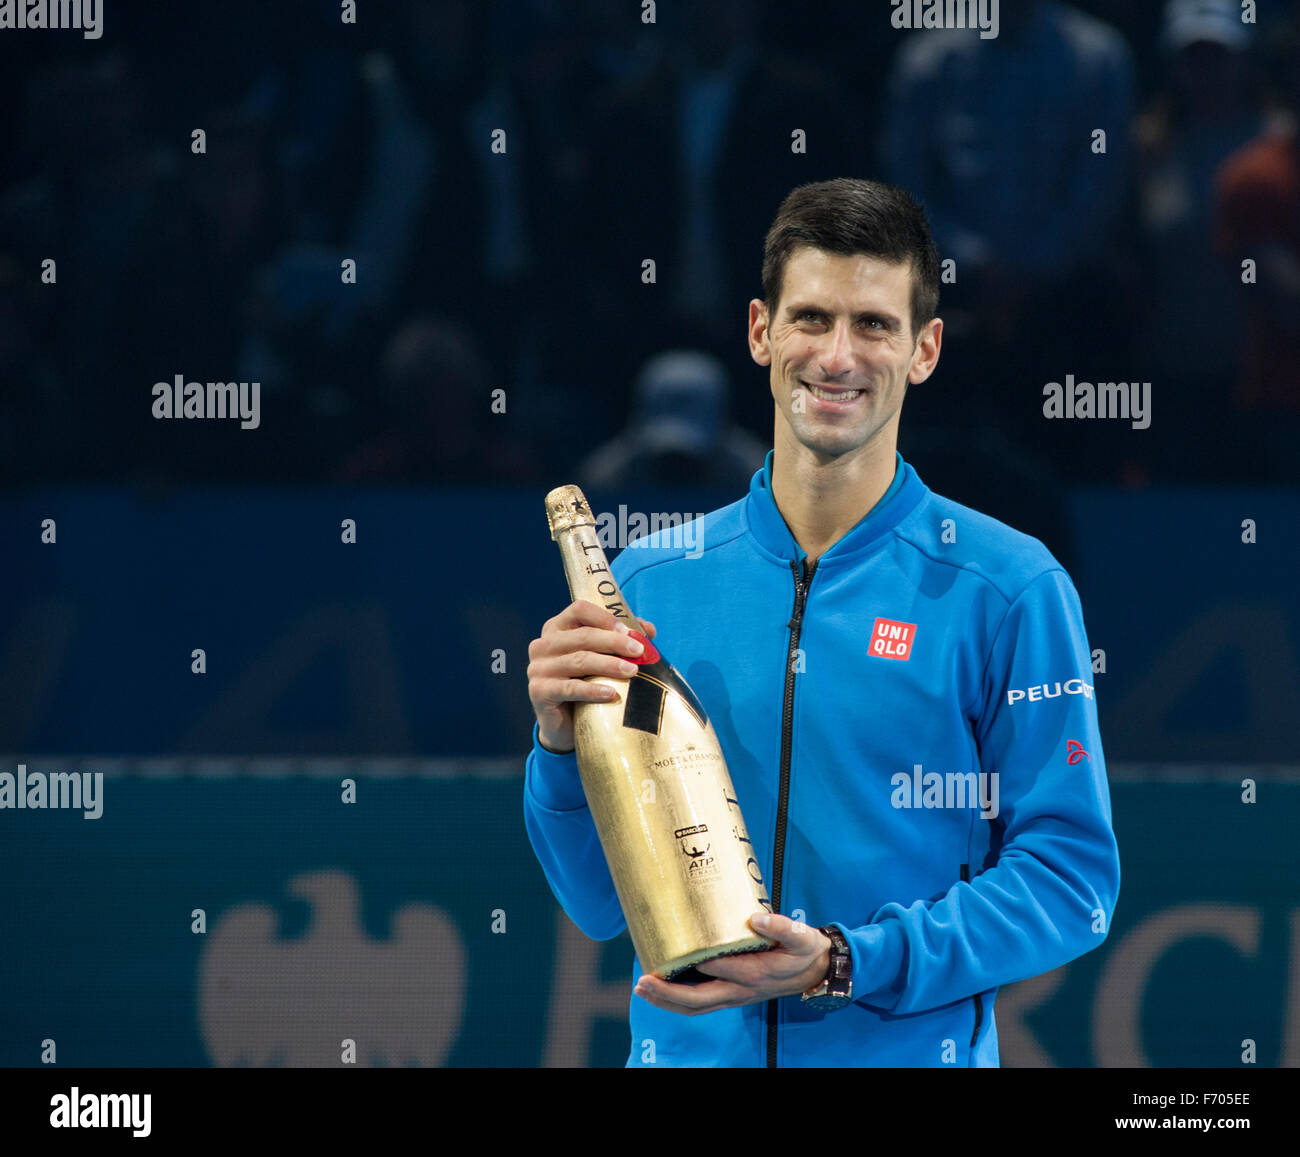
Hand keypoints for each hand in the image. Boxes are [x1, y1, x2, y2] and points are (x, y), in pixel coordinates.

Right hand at [526, 600, 656, 752]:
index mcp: (557, 628)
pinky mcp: (540, 691)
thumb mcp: (601, 658)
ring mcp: (538, 668)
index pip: (579, 610)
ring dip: (609, 665)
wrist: (564, 723)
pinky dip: (593, 690)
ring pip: (579, 660)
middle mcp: (543, 645)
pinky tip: (611, 693)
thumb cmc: (584, 683)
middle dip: (615, 642)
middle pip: (583, 635)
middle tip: (639, 652)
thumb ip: (621, 639)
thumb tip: (648, 629)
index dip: (605, 618)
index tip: (628, 632)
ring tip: (632, 671)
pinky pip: (570, 688)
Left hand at [633, 913, 830, 1015]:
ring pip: (695, 1007)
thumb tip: (757, 917)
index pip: (717, 968)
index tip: (670, 948)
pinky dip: (677, 1001)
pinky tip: (660, 990)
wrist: (815, 972)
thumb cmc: (804, 951)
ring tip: (642, 989)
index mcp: (754, 972)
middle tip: (643, 980)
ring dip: (667, 1001)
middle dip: (667, 992)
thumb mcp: (801, 936)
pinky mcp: (732, 996)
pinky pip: (700, 1005)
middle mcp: (740, 990)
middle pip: (697, 999)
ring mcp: (735, 996)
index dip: (693, 961)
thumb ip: (781, 926)